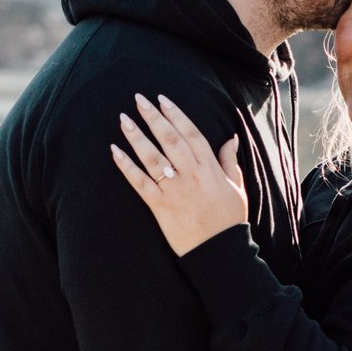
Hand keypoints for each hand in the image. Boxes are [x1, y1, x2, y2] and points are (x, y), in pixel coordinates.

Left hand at [111, 94, 250, 256]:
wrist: (219, 251)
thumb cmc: (229, 220)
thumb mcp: (236, 187)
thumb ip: (230, 161)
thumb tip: (231, 138)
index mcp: (209, 168)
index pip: (191, 133)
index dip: (176, 115)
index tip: (163, 100)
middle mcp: (191, 175)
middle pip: (169, 139)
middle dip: (153, 117)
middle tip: (138, 99)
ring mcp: (174, 190)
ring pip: (152, 157)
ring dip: (136, 136)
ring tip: (124, 119)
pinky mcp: (160, 206)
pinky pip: (140, 183)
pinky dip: (126, 166)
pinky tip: (115, 151)